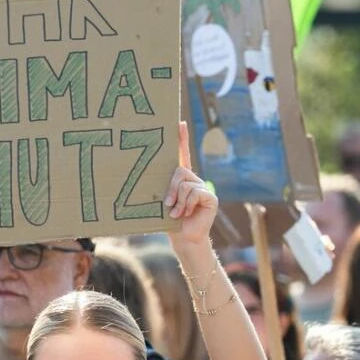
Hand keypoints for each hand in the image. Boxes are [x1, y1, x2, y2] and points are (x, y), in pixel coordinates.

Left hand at [165, 121, 217, 246]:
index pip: (182, 154)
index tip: (179, 122)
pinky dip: (186, 205)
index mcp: (181, 179)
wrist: (183, 238)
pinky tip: (186, 214)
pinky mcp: (210, 197)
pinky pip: (195, 193)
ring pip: (185, 184)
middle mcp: (193, 180)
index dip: (181, 139)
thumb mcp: (163, 201)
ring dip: (177, 201)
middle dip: (171, 188)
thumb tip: (148, 176)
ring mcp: (203, 187)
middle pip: (179, 171)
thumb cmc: (169, 221)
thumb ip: (163, 188)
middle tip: (167, 204)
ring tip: (176, 213)